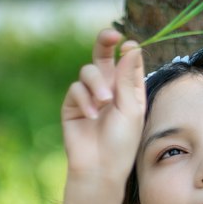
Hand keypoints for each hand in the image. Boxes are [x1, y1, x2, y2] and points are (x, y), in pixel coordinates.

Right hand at [61, 29, 145, 184]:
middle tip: (110, 35)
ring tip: (104, 102)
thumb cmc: (121, 143)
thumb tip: (131, 45)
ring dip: (97, 84)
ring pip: (88, 71)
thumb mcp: (130, 109)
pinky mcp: (72, 104)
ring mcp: (89, 95)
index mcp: (127, 89)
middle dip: (105, 41)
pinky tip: (92, 115)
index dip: (127, 50)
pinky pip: (75, 88)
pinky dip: (84, 99)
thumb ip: (126, 77)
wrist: (99, 168)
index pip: (127, 61)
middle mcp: (108, 88)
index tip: (127, 44)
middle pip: (103, 56)